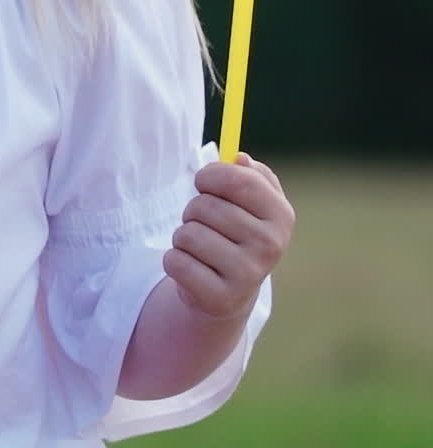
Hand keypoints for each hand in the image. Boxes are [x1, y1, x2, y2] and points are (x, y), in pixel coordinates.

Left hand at [163, 152, 294, 320]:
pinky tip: (193, 269)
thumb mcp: (250, 203)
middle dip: (193, 210)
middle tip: (205, 224)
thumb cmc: (235, 234)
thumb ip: (248, 174)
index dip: (210, 176)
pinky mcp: (221, 298)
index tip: (203, 183)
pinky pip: (175, 261)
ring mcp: (249, 275)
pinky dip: (174, 260)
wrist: (230, 291)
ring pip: (187, 233)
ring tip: (200, 248)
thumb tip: (240, 157)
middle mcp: (271, 246)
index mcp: (281, 215)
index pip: (238, 179)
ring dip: (182, 236)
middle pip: (205, 206)